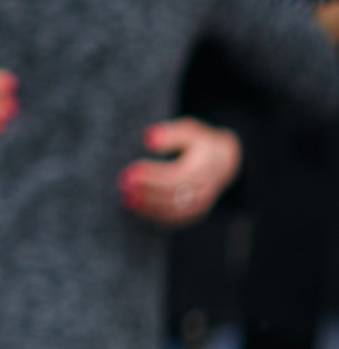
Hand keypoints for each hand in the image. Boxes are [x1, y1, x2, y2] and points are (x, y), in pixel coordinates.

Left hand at [121, 116, 241, 225]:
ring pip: (173, 209)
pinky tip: (138, 210)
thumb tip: (148, 139)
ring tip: (127, 199)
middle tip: (123, 186)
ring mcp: (202, 203)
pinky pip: (175, 218)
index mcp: (204, 168)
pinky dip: (156, 216)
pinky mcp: (196, 212)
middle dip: (146, 191)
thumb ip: (170, 133)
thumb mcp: (189, 130)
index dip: (151, 175)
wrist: (225, 161)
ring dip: (148, 206)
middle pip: (172, 194)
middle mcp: (205, 188)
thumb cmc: (201, 142)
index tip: (130, 172)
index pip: (174, 175)